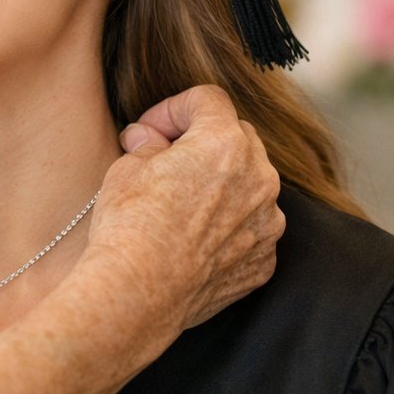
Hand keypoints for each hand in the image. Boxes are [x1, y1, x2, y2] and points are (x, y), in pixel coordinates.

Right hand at [83, 85, 282, 329]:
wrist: (138, 293)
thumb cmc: (129, 226)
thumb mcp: (126, 169)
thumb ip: (148, 145)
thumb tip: (149, 139)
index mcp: (225, 143)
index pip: (207, 100)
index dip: (172, 109)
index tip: (150, 131)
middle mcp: (259, 178)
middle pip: (237, 137)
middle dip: (202, 143)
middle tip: (164, 162)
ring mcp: (268, 223)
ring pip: (250, 185)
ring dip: (221, 185)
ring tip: (180, 206)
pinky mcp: (264, 260)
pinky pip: (251, 229)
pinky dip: (228, 227)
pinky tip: (192, 241)